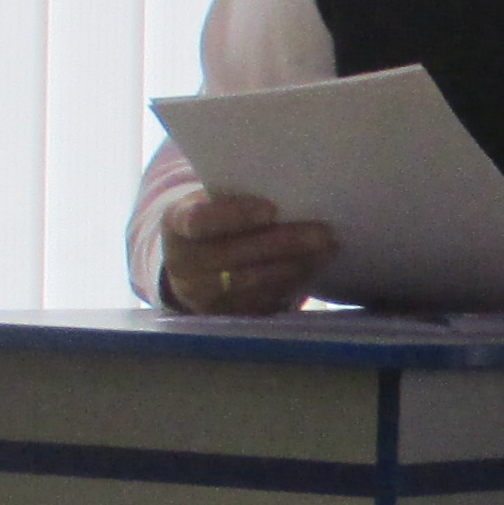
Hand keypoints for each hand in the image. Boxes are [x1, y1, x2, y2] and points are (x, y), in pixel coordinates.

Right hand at [160, 191, 335, 316]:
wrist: (190, 267)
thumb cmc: (211, 222)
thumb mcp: (207, 204)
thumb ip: (234, 198)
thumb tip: (290, 188)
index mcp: (176, 225)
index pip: (200, 221)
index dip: (236, 216)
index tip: (272, 209)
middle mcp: (184, 265)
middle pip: (235, 256)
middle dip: (283, 244)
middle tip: (323, 232)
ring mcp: (203, 296)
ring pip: (253, 283)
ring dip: (295, 266)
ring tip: (327, 248)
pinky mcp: (225, 316)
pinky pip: (262, 302)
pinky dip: (292, 284)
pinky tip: (314, 267)